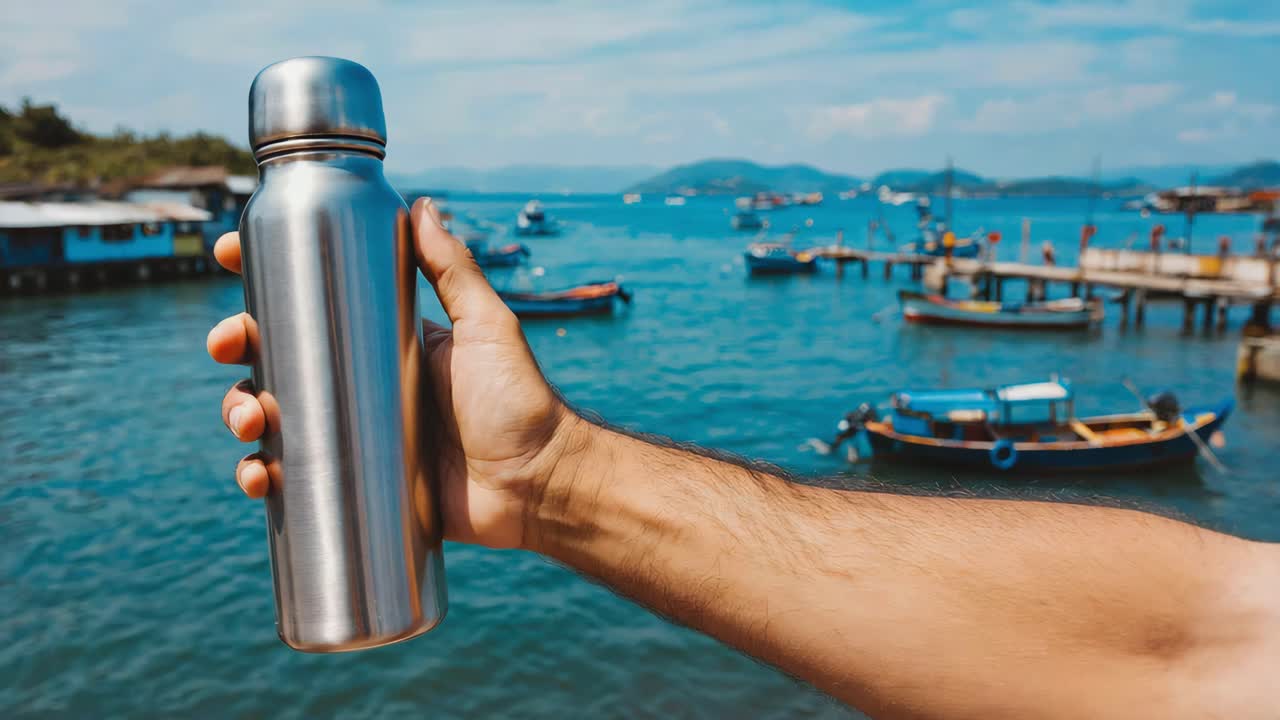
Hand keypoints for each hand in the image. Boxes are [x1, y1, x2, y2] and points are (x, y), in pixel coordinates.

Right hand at [206, 197, 584, 549]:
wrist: (535, 484)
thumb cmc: (519, 401)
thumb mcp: (486, 326)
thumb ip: (455, 271)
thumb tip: (421, 203)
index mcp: (382, 342)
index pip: (314, 304)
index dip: (267, 284)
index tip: (230, 257)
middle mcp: (360, 386)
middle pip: (278, 359)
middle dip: (238, 347)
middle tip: (229, 345)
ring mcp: (354, 437)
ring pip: (274, 418)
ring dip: (239, 413)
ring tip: (248, 421)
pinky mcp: (354, 486)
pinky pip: (293, 478)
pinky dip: (262, 477)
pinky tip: (258, 477)